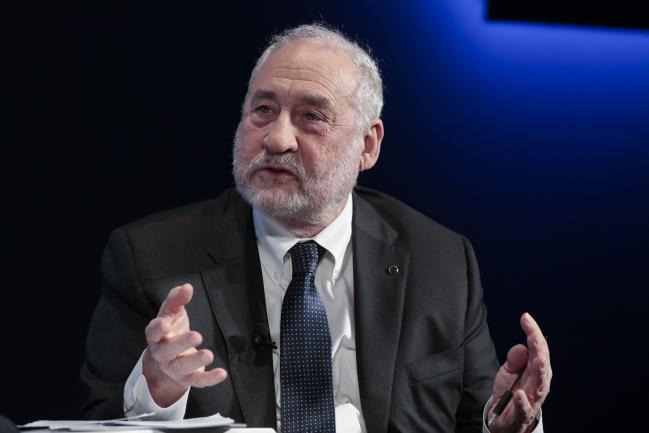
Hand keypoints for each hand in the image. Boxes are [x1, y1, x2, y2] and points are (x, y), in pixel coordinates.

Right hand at [142, 283, 226, 406]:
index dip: (158, 328)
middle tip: (197, 335)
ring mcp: (174, 368)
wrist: (167, 359)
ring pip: (182, 367)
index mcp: (157, 336)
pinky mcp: (187, 378)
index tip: (166, 323)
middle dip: (182, 343)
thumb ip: (177, 299)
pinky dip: (210, 378)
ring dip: (195, 361)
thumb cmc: (171, 331)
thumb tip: (186, 287)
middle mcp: (163, 354)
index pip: (154, 331)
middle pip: (168, 350)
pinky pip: (198, 381)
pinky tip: (222, 373)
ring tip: (208, 354)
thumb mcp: (172, 312)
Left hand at [488, 313, 551, 432]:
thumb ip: (515, 359)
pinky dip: (523, 402)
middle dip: (539, 347)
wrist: (505, 419)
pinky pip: (524, 408)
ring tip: (538, 358)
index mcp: (536, 370)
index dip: (533, 332)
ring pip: (540, 384)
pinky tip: (520, 394)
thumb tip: (521, 346)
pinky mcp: (523, 414)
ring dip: (539, 371)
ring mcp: (533, 398)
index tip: (526, 317)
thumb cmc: (510, 392)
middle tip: (534, 332)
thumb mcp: (509, 371)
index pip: (538, 348)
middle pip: (541, 362)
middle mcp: (539, 383)